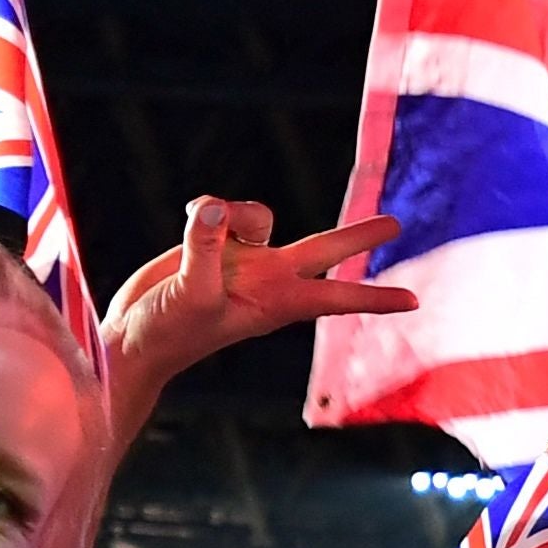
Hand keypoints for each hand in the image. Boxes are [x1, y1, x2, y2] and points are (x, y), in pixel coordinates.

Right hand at [104, 199, 418, 394]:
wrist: (134, 338)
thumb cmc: (168, 331)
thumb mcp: (189, 292)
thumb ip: (205, 248)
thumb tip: (216, 208)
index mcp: (275, 301)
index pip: (335, 294)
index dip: (374, 296)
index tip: (413, 302)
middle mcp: (267, 279)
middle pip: (322, 249)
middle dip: (356, 237)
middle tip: (396, 224)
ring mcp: (242, 261)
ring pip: (257, 215)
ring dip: (234, 212)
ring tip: (202, 223)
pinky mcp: (215, 246)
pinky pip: (221, 210)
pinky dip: (205, 210)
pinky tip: (191, 217)